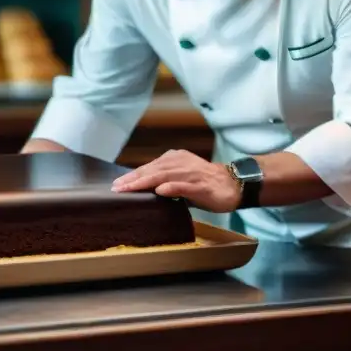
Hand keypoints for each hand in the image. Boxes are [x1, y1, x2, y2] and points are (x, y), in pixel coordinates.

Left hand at [111, 149, 241, 212]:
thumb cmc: (205, 183)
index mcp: (175, 159)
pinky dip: (171, 188)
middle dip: (133, 179)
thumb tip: (145, 191)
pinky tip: (159, 191)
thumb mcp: (182, 179)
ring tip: (129, 188)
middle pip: (153, 170)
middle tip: (117, 187)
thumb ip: (165, 181)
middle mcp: (181, 163)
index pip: (150, 167)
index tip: (117, 184)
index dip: (133, 176)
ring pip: (164, 176)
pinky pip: (184, 186)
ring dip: (145, 182)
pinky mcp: (201, 186)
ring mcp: (191, 174)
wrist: (233, 184)